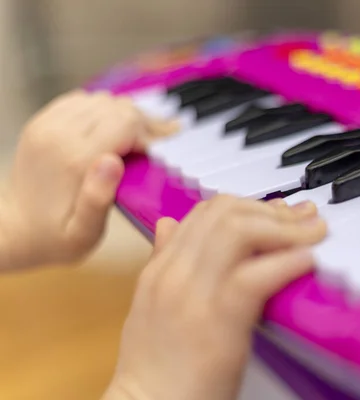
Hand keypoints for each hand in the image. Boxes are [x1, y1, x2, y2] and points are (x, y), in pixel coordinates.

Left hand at [0, 90, 178, 269]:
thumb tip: (113, 161)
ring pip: (103, 100)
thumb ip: (99, 198)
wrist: (10, 229)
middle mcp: (59, 134)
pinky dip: (103, 110)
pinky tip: (113, 129)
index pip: (127, 123)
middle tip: (163, 140)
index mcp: (74, 160)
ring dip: (126, 115)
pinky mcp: (43, 122)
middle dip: (144, 122)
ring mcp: (48, 124)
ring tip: (142, 136)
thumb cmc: (53, 238)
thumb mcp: (82, 234)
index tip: (169, 146)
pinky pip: (83, 100)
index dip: (153, 132)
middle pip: (118, 107)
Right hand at [105, 195, 326, 399]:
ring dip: (285, 228)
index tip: (278, 210)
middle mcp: (174, 272)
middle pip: (225, 211)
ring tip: (313, 234)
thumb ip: (163, 262)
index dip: (249, 204)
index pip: (205, 212)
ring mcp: (193, 293)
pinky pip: (256, 275)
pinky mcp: (217, 319)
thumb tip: (169, 225)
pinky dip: (287, 262)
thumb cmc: (158, 367)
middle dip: (271, 208)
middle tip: (303, 217)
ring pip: (240, 231)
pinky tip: (308, 260)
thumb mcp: (151, 306)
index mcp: (161, 268)